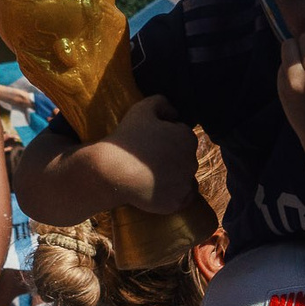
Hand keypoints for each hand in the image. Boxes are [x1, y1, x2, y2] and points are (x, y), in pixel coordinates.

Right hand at [96, 96, 201, 215]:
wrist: (112, 171)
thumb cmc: (127, 138)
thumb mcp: (142, 109)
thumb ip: (162, 102)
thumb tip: (174, 113)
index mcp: (187, 137)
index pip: (182, 136)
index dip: (167, 137)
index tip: (152, 141)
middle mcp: (192, 161)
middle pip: (185, 157)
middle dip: (172, 157)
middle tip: (150, 159)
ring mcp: (185, 184)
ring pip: (186, 177)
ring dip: (175, 176)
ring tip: (154, 175)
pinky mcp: (177, 203)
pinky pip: (182, 198)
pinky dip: (175, 194)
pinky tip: (160, 189)